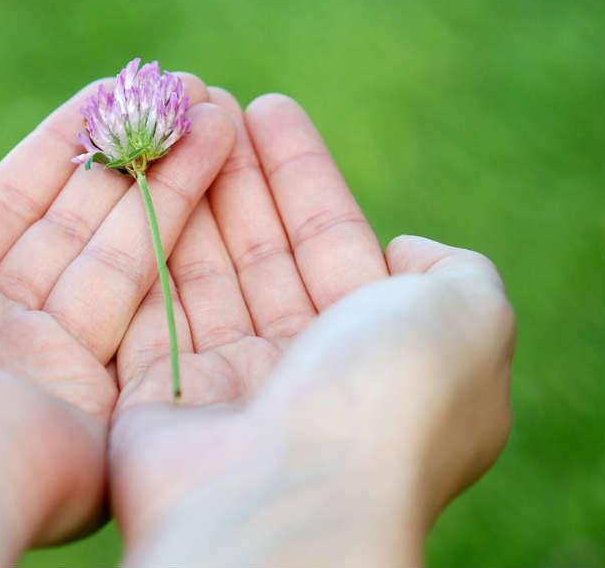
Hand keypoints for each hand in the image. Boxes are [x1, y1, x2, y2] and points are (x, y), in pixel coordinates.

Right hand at [110, 92, 515, 565]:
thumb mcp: (468, 318)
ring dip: (191, 198)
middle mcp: (302, 372)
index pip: (334, 242)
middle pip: (263, 251)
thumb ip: (456, 275)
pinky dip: (145, 250)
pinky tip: (136, 190)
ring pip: (205, 273)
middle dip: (239, 177)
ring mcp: (229, 389)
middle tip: (207, 102)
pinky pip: (150, 311)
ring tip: (172, 126)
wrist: (284, 501)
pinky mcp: (160, 401)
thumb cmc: (384, 400)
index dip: (304, 174)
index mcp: (375, 354)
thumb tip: (400, 252)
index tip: (269, 108)